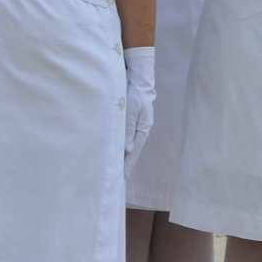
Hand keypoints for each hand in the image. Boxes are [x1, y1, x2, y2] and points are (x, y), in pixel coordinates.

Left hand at [123, 46, 154, 168]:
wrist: (139, 81)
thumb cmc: (135, 95)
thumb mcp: (131, 111)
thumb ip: (128, 130)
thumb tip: (127, 149)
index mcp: (143, 128)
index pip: (135, 150)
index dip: (128, 164)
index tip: (123, 176)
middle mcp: (141, 130)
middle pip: (133, 151)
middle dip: (127, 165)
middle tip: (121, 179)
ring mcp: (137, 127)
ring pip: (130, 146)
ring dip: (124, 158)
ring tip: (119, 171)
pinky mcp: (132, 123)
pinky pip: (127, 139)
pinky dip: (123, 148)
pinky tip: (119, 154)